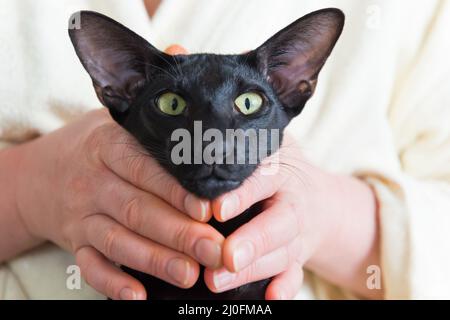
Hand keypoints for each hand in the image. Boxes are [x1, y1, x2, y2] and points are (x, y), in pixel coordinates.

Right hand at [14, 108, 222, 299]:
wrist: (37, 174)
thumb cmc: (94, 148)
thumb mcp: (115, 127)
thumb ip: (151, 136)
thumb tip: (204, 146)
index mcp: (106, 146)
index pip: (144, 168)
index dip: (175, 191)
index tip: (206, 209)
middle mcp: (92, 182)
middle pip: (137, 209)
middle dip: (178, 232)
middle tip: (213, 249)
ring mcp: (81, 215)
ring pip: (118, 240)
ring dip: (155, 260)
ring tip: (189, 273)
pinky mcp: (75, 242)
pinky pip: (90, 266)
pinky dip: (112, 283)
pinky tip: (137, 295)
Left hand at [203, 135, 379, 298]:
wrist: (318, 199)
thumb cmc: (279, 168)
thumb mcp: (270, 145)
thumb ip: (245, 139)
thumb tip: (201, 123)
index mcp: (282, 172)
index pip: (262, 180)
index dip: (242, 194)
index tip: (217, 207)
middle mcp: (293, 204)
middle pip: (278, 223)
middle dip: (253, 240)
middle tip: (225, 256)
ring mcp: (298, 235)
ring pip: (281, 254)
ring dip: (253, 270)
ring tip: (218, 281)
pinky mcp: (299, 256)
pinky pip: (296, 274)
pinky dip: (285, 287)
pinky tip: (271, 299)